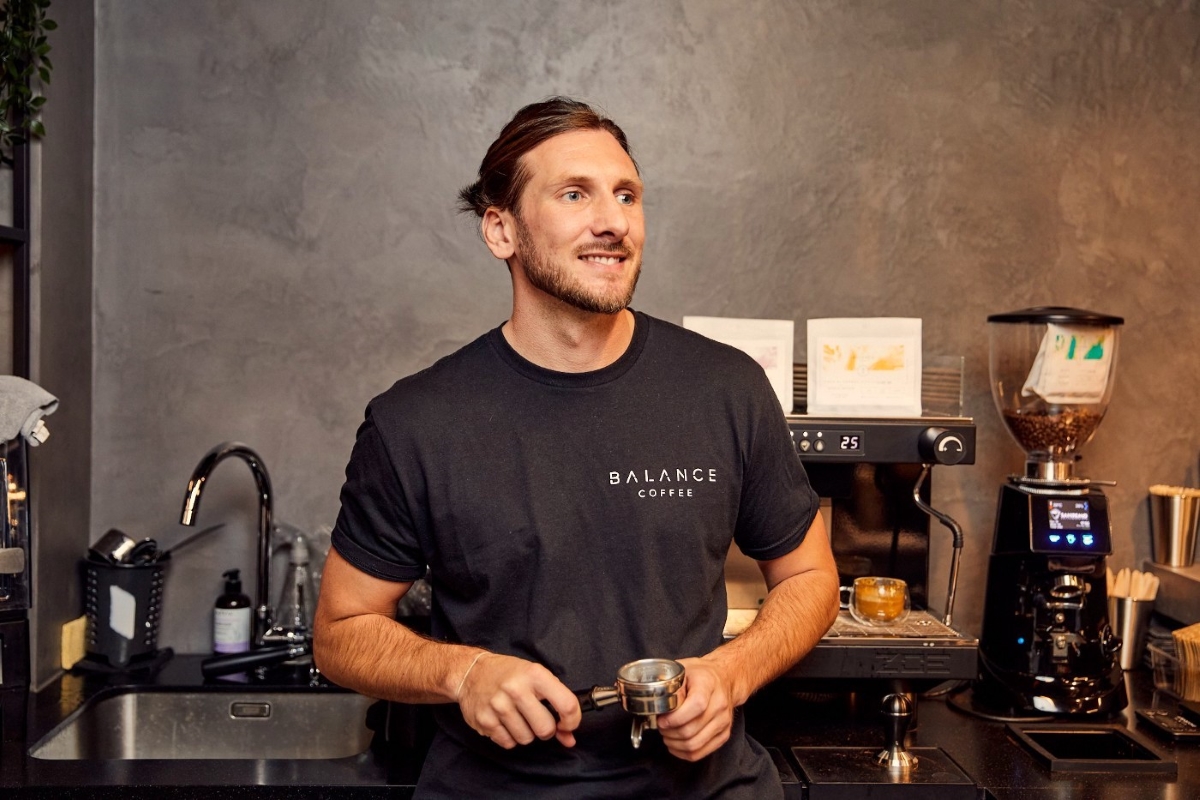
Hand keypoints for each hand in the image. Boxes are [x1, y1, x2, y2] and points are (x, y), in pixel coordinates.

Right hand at [457, 652, 581, 748]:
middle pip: (545, 729)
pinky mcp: (485, 720)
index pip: (566, 705)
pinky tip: (505, 722)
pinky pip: (509, 743)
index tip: (566, 724)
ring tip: (518, 717)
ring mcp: (498, 705)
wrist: (472, 672)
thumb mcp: (537, 678)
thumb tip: (569, 739)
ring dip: (526, 733)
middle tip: (537, 718)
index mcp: (534, 674)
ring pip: (526, 739)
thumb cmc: (510, 674)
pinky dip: (510, 737)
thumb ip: (557, 705)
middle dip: (546, 730)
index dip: (572, 721)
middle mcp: (516, 689)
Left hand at [655, 657, 734, 760]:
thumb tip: (655, 703)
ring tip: (666, 735)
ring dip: (674, 744)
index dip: (675, 718)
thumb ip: (670, 684)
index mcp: (708, 684)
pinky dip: (683, 753)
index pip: (696, 706)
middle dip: (669, 732)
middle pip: (691, 729)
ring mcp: (724, 721)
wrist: (724, 679)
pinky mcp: (724, 734)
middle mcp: (719, 704)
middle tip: (660, 727)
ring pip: (694, 744)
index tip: (661, 719)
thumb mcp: (682, 670)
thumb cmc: (700, 674)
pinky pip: (701, 753)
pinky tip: (675, 744)